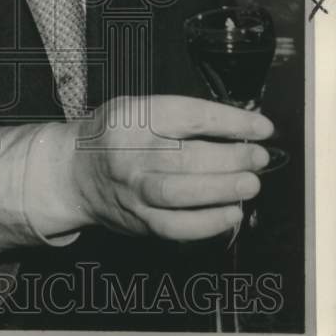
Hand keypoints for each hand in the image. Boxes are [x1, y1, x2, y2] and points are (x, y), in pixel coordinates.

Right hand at [57, 95, 272, 241]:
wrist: (73, 172)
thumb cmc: (115, 136)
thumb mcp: (137, 108)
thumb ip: (180, 116)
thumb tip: (239, 130)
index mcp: (133, 117)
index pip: (189, 116)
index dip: (231, 122)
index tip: (262, 128)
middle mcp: (129, 153)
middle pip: (186, 156)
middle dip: (232, 158)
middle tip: (258, 159)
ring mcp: (131, 189)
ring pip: (180, 193)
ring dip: (222, 189)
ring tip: (250, 184)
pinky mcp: (137, 220)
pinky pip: (175, 227)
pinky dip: (208, 223)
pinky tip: (232, 213)